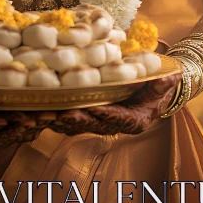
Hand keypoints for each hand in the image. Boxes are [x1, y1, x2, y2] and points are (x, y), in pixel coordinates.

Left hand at [47, 72, 181, 136]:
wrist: (150, 94)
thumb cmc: (156, 88)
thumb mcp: (162, 86)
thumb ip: (162, 84)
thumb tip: (168, 77)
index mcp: (131, 120)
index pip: (116, 117)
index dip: (104, 113)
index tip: (92, 106)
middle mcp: (112, 125)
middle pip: (89, 124)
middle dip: (73, 118)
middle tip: (59, 111)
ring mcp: (96, 122)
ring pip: (73, 124)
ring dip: (57, 119)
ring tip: (40, 111)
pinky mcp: (84, 115)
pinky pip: (65, 118)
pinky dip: (51, 114)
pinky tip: (35, 108)